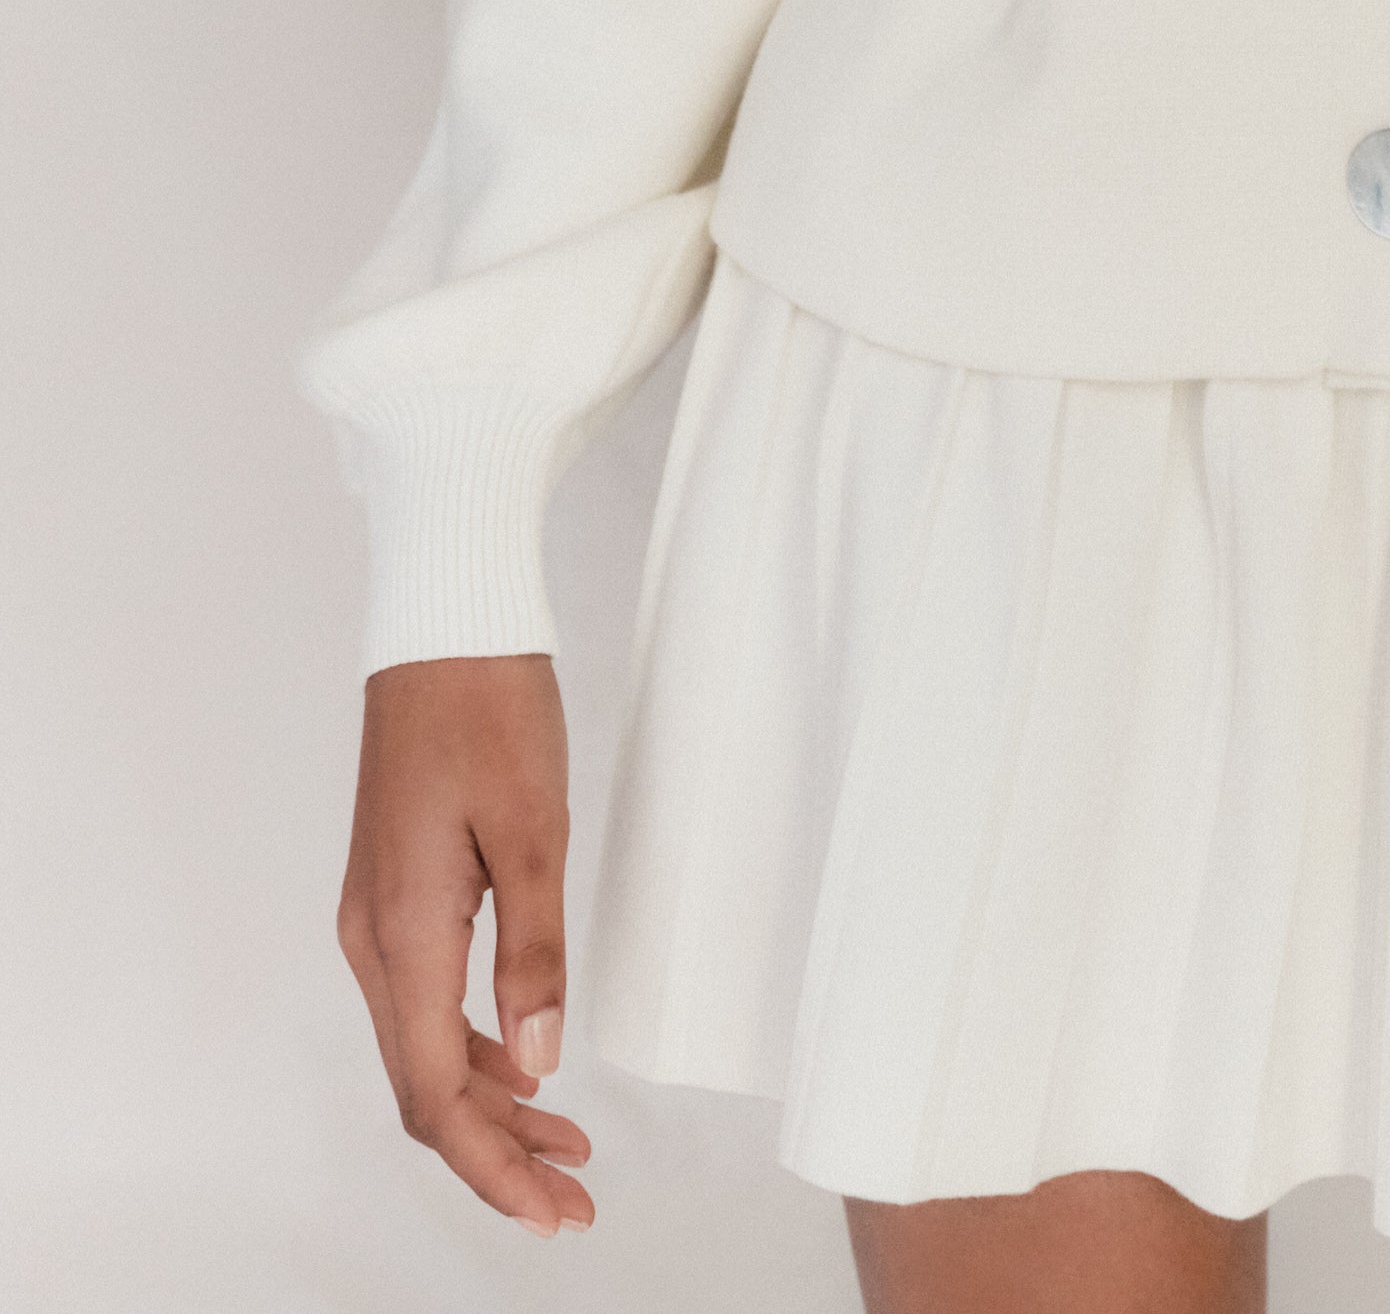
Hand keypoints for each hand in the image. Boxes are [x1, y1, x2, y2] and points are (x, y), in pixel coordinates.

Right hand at [334, 651, 594, 1235]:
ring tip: (565, 1144)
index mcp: (403, 932)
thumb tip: (538, 1059)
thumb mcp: (533, 828)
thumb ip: (536, 949)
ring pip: (424, 1046)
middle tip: (575, 1199)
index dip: (493, 1165)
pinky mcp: (394, 888)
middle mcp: (373, 937)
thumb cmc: (490, 708)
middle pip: (424, 1086)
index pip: (436, 1093)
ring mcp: (377, 914)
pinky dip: (474, 1046)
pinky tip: (523, 1059)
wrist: (444, 621)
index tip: (555, 1210)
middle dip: (496, 1153)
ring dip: (489, 1103)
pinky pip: (425, 997)